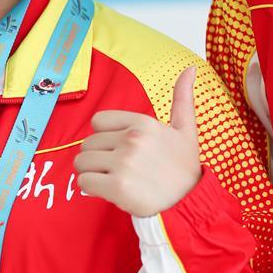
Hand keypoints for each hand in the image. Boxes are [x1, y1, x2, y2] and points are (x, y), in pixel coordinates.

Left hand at [74, 67, 201, 215]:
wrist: (190, 203)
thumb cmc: (184, 168)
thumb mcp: (186, 130)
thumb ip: (182, 99)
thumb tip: (190, 69)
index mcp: (143, 123)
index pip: (97, 121)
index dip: (104, 137)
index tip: (119, 149)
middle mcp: (131, 140)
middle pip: (87, 144)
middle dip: (98, 157)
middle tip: (119, 169)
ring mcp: (123, 163)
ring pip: (82, 162)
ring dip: (93, 173)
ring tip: (113, 179)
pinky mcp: (117, 187)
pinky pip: (84, 182)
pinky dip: (91, 188)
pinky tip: (109, 190)